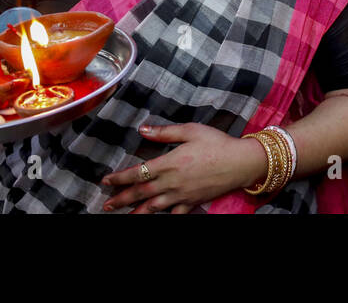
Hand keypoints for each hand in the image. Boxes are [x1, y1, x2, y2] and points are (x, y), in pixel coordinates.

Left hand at [101, 122, 267, 212]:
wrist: (240, 162)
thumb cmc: (216, 143)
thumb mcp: (190, 131)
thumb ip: (164, 132)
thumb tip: (142, 130)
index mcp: (169, 163)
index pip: (137, 173)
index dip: (120, 178)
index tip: (106, 180)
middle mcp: (172, 182)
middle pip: (141, 193)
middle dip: (121, 199)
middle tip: (106, 205)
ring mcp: (182, 195)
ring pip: (153, 208)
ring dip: (136, 212)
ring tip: (124, 216)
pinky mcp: (193, 203)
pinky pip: (175, 214)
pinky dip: (164, 217)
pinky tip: (156, 218)